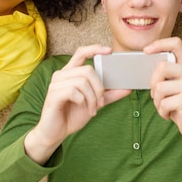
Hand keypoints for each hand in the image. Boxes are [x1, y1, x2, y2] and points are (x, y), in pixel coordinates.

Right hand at [24, 44, 128, 163]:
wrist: (55, 133)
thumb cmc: (72, 115)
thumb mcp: (94, 103)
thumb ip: (109, 95)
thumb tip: (128, 88)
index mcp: (71, 72)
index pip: (81, 53)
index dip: (95, 48)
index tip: (110, 51)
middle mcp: (62, 74)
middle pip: (87, 69)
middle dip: (99, 87)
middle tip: (101, 103)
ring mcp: (56, 83)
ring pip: (82, 81)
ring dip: (92, 97)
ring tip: (92, 109)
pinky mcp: (53, 94)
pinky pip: (73, 91)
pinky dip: (83, 101)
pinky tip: (83, 109)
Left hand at [145, 37, 181, 141]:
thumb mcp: (176, 84)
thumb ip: (167, 73)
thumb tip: (146, 63)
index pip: (175, 44)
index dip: (159, 44)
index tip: (146, 51)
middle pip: (162, 66)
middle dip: (153, 83)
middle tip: (157, 94)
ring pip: (160, 88)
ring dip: (157, 101)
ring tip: (165, 106)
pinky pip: (164, 103)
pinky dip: (162, 112)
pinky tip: (169, 114)